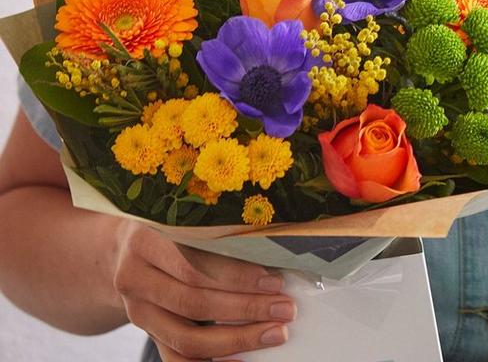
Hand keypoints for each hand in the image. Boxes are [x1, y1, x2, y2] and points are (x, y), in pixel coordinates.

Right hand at [112, 221, 296, 360]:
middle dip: (246, 308)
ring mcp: (136, 310)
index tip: (275, 281)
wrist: (127, 247)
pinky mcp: (145, 331)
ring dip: (236, 339)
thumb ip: (217, 230)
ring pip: (186, 337)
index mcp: (148, 237)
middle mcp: (135, 276)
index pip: (195, 265)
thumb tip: (278, 249)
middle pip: (194, 302)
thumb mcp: (186, 215)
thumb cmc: (172, 224)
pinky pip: (175, 358)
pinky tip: (241, 361)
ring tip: (274, 333)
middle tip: (285, 309)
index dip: (237, 277)